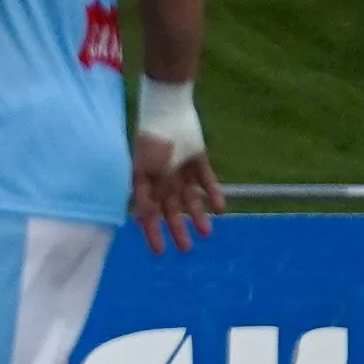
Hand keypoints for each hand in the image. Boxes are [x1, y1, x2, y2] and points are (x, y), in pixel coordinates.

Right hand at [131, 131, 224, 253]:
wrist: (169, 112)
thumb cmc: (152, 142)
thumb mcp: (144, 171)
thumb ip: (145, 196)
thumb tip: (144, 219)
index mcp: (145, 183)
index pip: (148, 214)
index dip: (152, 233)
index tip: (159, 251)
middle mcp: (162, 181)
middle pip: (171, 210)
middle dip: (177, 230)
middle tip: (186, 249)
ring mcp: (180, 172)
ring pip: (190, 200)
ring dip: (197, 216)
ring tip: (207, 233)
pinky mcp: (197, 162)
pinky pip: (207, 183)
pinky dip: (213, 195)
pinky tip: (219, 209)